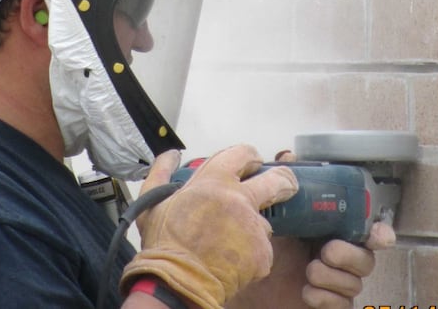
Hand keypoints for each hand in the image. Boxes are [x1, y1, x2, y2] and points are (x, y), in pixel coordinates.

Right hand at [121, 145, 298, 308]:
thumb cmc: (164, 245)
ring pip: (264, 222)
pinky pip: (262, 250)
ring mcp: (253, 226)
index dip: (251, 157)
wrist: (177, 284)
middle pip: (277, 180)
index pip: (244, 154)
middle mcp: (239, 198)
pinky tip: (233, 261)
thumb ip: (162, 173)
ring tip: (231, 244)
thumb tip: (171, 155)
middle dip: (285, 181)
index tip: (253, 163)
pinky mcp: (262, 252)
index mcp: (214, 181)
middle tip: (285, 186)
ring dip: (253, 230)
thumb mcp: (152, 203)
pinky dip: (251, 256)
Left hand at [227, 150, 395, 308]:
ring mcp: (333, 284)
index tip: (377, 235)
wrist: (235, 281)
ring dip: (333, 276)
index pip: (366, 232)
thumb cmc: (257, 247)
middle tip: (327, 250)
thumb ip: (281, 185)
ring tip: (310, 271)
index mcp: (329, 232)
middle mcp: (336, 258)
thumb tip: (288, 156)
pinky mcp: (327, 306)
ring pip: (355, 283)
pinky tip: (307, 291)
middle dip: (351, 254)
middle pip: (367, 257)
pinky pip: (341, 306)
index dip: (380, 232)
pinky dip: (325, 298)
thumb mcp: (268, 213)